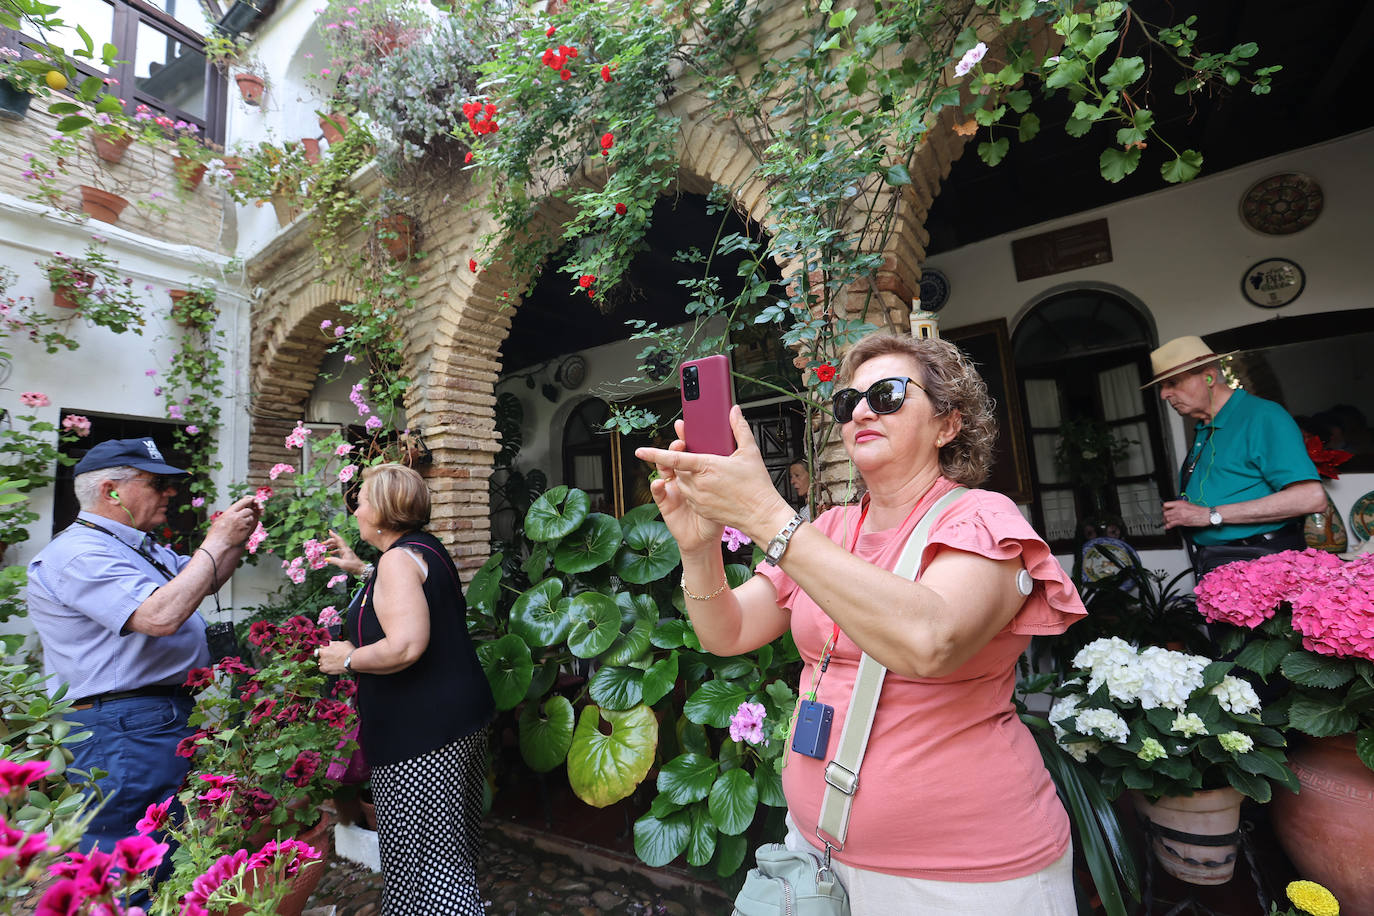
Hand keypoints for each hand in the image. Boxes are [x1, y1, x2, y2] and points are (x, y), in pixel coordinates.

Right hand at [206, 496, 259, 549]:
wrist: (218, 544)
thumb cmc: (216, 533)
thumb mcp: (220, 520)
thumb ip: (229, 514)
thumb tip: (234, 511)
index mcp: (229, 512)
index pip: (242, 502)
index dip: (248, 501)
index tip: (251, 500)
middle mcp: (237, 517)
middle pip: (249, 510)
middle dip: (248, 513)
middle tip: (244, 517)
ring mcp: (242, 524)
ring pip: (250, 518)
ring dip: (248, 520)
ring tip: (240, 526)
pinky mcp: (246, 531)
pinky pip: (250, 526)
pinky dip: (248, 527)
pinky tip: (241, 531)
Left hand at [317, 639, 354, 675]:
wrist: (352, 660)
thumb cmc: (349, 651)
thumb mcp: (343, 643)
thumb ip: (336, 643)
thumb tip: (335, 644)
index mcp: (327, 645)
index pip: (321, 646)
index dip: (324, 648)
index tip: (326, 650)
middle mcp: (323, 652)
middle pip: (319, 653)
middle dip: (324, 655)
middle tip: (330, 657)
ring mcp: (323, 660)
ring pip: (320, 661)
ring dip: (324, 662)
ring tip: (332, 663)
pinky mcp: (324, 668)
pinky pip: (321, 668)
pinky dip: (324, 668)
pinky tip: (330, 667)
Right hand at [322, 529, 364, 574]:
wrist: (361, 569)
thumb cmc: (353, 566)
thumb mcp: (342, 564)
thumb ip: (334, 561)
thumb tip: (326, 559)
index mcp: (345, 549)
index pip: (339, 540)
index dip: (334, 535)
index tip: (329, 531)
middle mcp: (346, 549)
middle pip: (337, 542)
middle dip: (330, 541)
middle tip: (323, 543)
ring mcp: (346, 552)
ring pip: (338, 546)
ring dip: (332, 545)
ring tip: (326, 547)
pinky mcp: (346, 555)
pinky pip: (339, 551)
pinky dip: (334, 551)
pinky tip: (330, 553)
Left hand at [635, 407, 792, 548]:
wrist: (762, 515)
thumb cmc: (757, 486)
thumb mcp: (750, 452)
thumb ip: (739, 428)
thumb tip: (735, 411)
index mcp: (706, 466)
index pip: (674, 458)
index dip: (654, 454)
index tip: (640, 451)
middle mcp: (698, 483)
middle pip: (679, 469)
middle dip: (685, 462)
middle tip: (698, 456)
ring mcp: (698, 498)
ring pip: (683, 483)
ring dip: (689, 476)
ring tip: (709, 473)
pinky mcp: (701, 509)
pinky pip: (690, 497)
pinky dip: (695, 490)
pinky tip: (712, 488)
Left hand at [1162, 499, 1207, 529]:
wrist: (1205, 515)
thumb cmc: (1199, 510)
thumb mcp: (1187, 504)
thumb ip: (1179, 506)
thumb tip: (1173, 508)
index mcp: (1180, 503)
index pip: (1166, 504)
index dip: (1164, 508)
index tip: (1164, 510)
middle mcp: (1178, 509)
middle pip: (1166, 513)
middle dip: (1164, 515)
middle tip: (1165, 517)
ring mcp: (1180, 516)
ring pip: (1167, 519)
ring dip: (1166, 521)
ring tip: (1166, 522)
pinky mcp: (1182, 522)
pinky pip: (1172, 524)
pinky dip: (1168, 526)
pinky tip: (1166, 527)